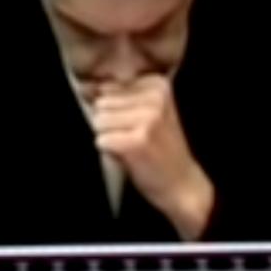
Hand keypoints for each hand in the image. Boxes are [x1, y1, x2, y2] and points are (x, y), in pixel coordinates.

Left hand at [91, 75, 213, 239]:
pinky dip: (110, 152)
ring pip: (99, 121)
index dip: (115, 110)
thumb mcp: (149, 112)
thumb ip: (122, 96)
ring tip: (131, 146)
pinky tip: (130, 157)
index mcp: (158, 85)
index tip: (135, 124)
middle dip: (110, 124)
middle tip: (133, 137)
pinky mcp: (137, 141)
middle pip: (102, 104)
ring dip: (110, 137)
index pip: (110, 87)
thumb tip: (88, 89)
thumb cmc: (160, 149)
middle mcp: (155, 98)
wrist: (182, 184)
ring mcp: (147, 119)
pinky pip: (101, 141)